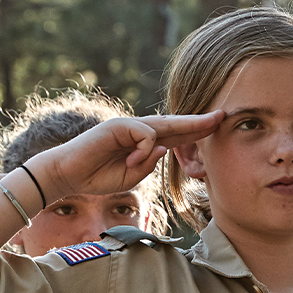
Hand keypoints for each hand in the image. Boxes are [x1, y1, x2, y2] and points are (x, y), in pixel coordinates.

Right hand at [30, 112, 224, 199]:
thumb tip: (164, 148)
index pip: (176, 136)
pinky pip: (146, 135)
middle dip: (201, 121)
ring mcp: (129, 126)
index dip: (197, 132)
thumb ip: (148, 164)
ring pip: (165, 124)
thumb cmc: (97, 177)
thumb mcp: (132, 177)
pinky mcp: (118, 125)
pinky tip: (130, 162)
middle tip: (224, 115)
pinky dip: (143, 150)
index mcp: (145, 144)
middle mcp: (139, 131)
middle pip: (176, 124)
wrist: (68, 175)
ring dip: (189, 128)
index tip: (217, 127)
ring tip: (210, 126)